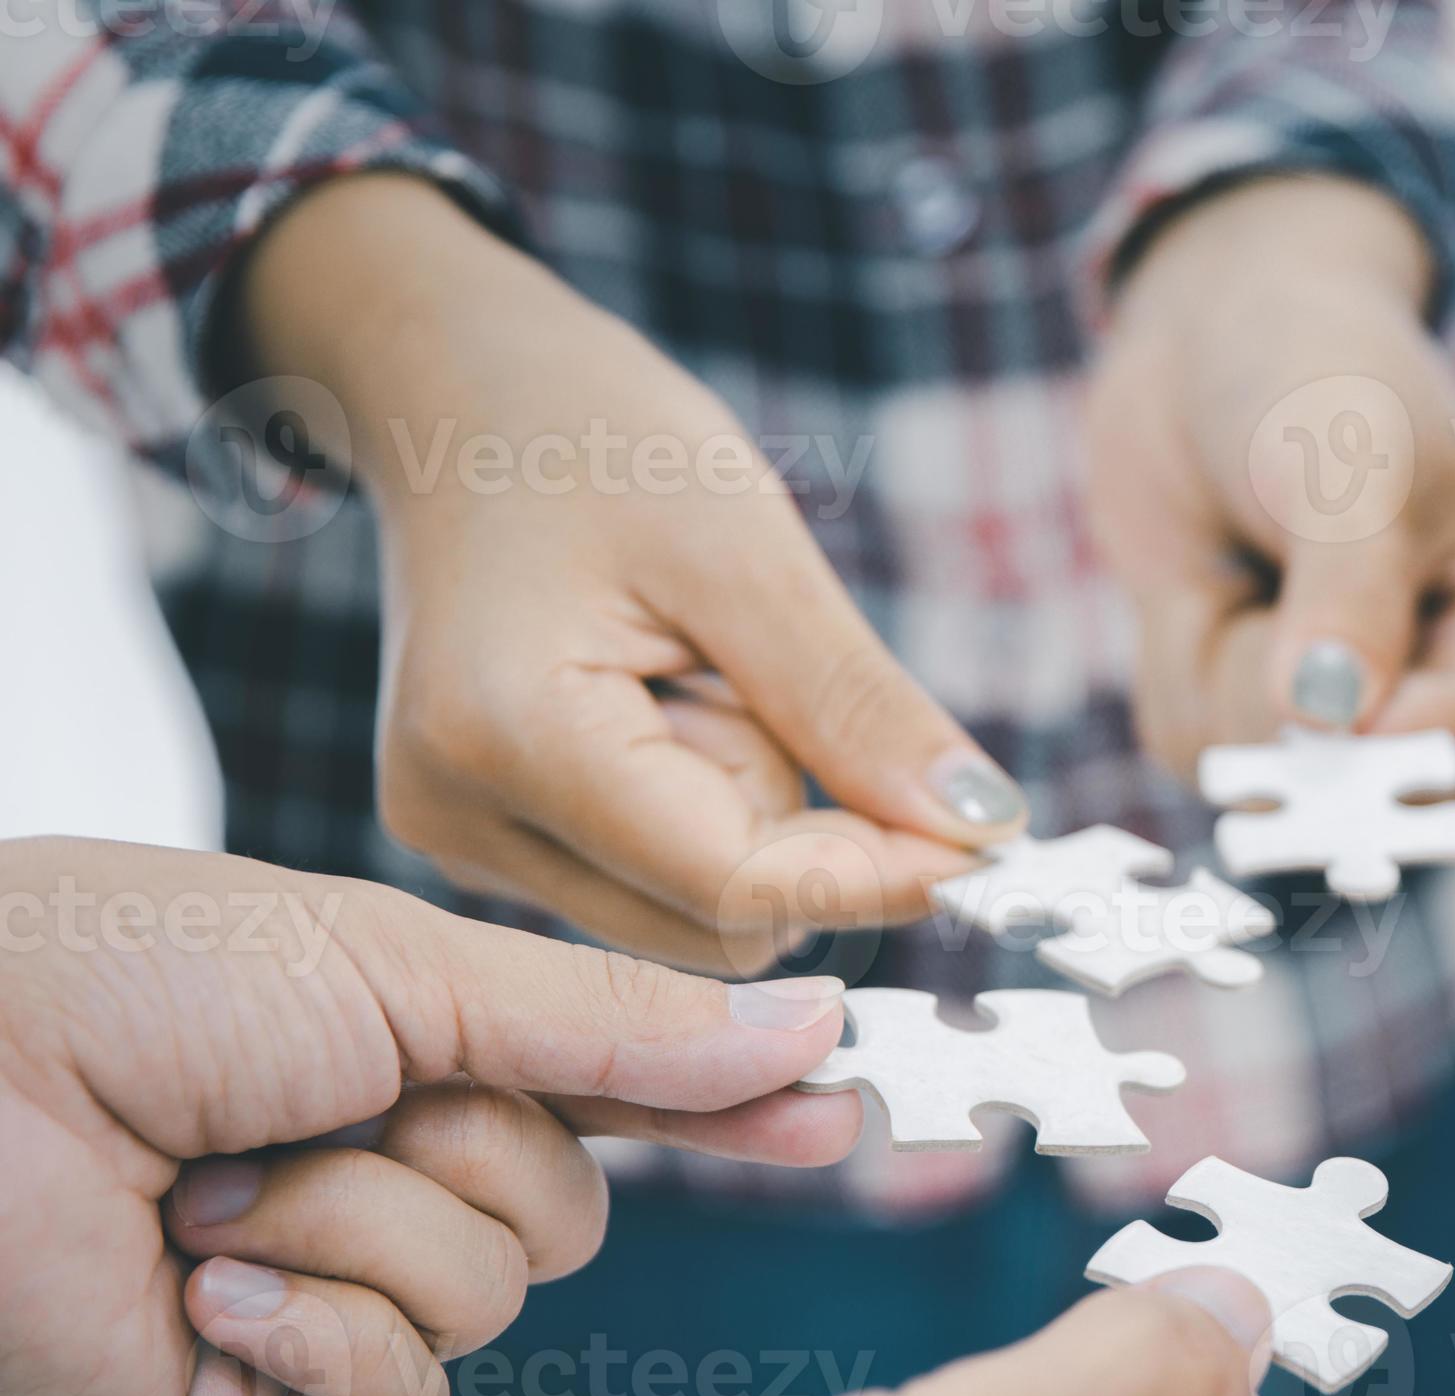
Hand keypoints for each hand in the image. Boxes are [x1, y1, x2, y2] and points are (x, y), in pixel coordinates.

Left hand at [0, 838, 858, 1395]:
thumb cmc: (130, 976)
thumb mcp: (403, 966)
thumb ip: (617, 1024)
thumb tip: (818, 1027)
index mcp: (410, 1067)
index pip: (612, 1107)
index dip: (721, 1114)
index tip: (832, 1118)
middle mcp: (378, 1191)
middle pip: (565, 1221)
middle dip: (462, 1154)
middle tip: (325, 1106)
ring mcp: (322, 1311)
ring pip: (491, 1307)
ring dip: (358, 1229)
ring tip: (213, 1187)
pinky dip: (319, 1336)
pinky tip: (208, 1286)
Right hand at [239, 175, 1024, 973]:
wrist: (458, 397)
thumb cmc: (590, 436)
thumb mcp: (748, 550)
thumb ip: (857, 708)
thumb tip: (981, 831)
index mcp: (505, 739)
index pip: (735, 888)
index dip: (877, 873)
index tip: (980, 836)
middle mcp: (461, 819)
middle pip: (721, 924)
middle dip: (797, 829)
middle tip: (761, 680)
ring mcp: (464, 840)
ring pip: (700, 917)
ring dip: (751, 816)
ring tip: (694, 678)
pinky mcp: (491, 842)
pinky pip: (661, 883)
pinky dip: (705, 811)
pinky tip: (663, 706)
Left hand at [1088, 176, 1454, 776]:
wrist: (1213, 337)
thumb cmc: (1318, 369)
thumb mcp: (1351, 464)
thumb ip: (1348, 594)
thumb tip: (1327, 715)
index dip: (1376, 736)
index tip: (1309, 688)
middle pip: (1363, 795)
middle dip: (1281, 698)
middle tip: (1269, 585)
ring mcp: (1357, 720)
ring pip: (1260, 779)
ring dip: (1215, 663)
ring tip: (1245, 564)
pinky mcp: (1262, 720)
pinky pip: (1192, 749)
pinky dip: (1175, 659)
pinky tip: (1208, 589)